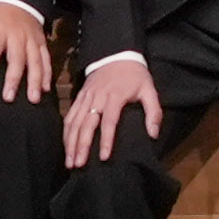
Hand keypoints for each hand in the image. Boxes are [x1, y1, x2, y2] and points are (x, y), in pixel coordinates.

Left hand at [0, 0, 61, 103]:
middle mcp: (18, 36)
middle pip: (17, 59)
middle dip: (13, 79)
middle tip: (8, 98)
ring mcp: (32, 39)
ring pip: (35, 61)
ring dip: (35, 80)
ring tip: (33, 99)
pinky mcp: (41, 41)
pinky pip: (46, 58)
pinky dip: (47, 74)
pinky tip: (46, 89)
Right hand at [65, 53, 165, 167]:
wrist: (117, 53)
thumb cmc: (135, 75)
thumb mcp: (149, 89)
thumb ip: (153, 112)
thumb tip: (153, 134)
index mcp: (115, 96)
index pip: (108, 122)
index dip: (105, 140)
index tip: (103, 157)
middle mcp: (97, 97)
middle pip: (86, 124)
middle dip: (81, 146)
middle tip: (77, 165)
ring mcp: (86, 97)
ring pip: (74, 122)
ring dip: (70, 142)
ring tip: (69, 162)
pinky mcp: (79, 96)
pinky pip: (70, 115)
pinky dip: (66, 132)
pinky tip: (65, 146)